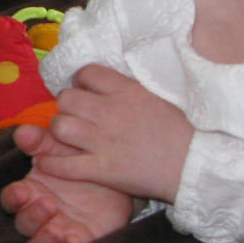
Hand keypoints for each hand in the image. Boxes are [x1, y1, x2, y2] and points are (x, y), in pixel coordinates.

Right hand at [0, 125, 134, 242]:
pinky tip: (72, 241)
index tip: (21, 192)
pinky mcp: (77, 241)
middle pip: (23, 223)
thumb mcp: (62, 148)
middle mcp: (39, 214)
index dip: (13, 198)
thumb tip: (22, 131)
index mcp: (31, 191)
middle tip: (48, 204)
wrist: (117, 176)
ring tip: (56, 229)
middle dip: (32, 216)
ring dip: (43, 239)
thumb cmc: (80, 161)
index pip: (12, 198)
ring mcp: (57, 230)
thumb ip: (42, 141)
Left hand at [35, 64, 192, 202]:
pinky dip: (51, 165)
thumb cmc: (182, 130)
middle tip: (75, 115)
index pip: (86, 73)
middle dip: (67, 106)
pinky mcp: (102, 169)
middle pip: (66, 98)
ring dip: (60, 132)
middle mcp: (110, 112)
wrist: (195, 165)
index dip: (81, 81)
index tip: (85, 90)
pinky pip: (63, 165)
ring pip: (60, 127)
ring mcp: (104, 141)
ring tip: (68, 137)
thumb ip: (130, 87)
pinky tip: (48, 163)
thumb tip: (111, 79)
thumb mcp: (159, 95)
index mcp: (126, 90)